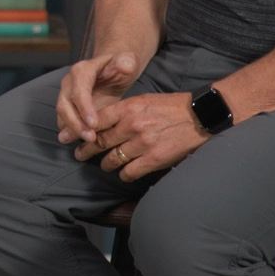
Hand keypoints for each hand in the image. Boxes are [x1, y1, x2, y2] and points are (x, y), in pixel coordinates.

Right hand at [56, 50, 146, 147]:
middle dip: (76, 124)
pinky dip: (73, 133)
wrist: (111, 70)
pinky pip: (66, 122)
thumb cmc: (119, 67)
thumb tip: (125, 65)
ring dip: (73, 131)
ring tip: (88, 143)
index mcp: (82, 70)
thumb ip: (126, 61)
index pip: (79, 90)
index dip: (84, 108)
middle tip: (91, 138)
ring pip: (62, 116)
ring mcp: (66, 95)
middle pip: (65, 105)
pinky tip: (84, 143)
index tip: (94, 124)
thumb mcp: (126, 60)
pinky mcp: (69, 108)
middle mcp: (69, 83)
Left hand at [79, 92, 208, 181]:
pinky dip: (124, 175)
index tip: (74, 137)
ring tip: (104, 165)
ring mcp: (142, 143)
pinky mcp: (153, 159)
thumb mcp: (144, 100)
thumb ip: (124, 111)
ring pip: (112, 159)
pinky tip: (124, 174)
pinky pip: (129, 172)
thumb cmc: (172, 107)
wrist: (199, 116)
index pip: (97, 120)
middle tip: (80, 154)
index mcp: (129, 108)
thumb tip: (104, 122)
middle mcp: (132, 125)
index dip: (82, 131)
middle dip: (87, 150)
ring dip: (106, 164)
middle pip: (100, 141)